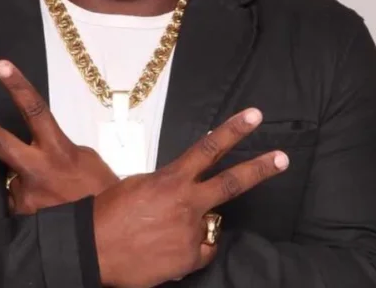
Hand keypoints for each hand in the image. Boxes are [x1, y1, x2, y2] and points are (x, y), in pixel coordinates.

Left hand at [0, 59, 118, 214]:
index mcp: (58, 150)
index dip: (17, 86)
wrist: (107, 234)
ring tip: (58, 201)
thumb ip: (58, 149)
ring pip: (14, 179)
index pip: (35, 110)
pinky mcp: (20, 217)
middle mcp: (36, 170)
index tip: (1, 65)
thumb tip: (39, 149)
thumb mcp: (87, 160)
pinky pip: (19, 203)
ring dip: (31, 185)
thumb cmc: (102, 193)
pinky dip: (32, 205)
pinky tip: (51, 212)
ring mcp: (25, 195)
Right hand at [93, 108, 289, 287]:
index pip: (209, 148)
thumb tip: (182, 189)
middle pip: (232, 182)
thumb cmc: (108, 214)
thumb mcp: (139, 186)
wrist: (93, 248)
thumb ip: (168, 185)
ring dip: (194, 226)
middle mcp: (187, 203)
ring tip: (162, 232)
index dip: (234, 130)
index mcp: (172, 179)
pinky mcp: (189, 258)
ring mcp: (191, 231)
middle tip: (282, 159)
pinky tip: (168, 250)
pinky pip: (203, 250)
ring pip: (210, 224)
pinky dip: (191, 250)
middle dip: (260, 169)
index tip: (254, 116)